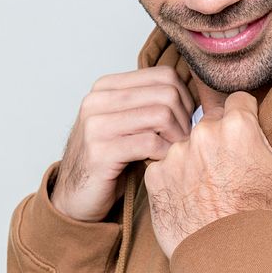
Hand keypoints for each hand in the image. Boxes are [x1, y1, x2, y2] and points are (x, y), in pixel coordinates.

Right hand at [51, 66, 194, 221]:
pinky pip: (150, 143)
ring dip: (177, 138)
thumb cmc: (110, 160)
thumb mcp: (128, 123)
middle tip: (184, 141)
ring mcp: (95, 125)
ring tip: (174, 152)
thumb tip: (196, 95)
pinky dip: (164, 154)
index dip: (185, 99)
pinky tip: (161, 163)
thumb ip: (150, 103)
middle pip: (166, 94)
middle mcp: (97, 100)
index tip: (185, 122)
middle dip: (184, 120)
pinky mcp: (99, 152)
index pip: (163, 75)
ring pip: (161, 115)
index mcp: (106, 87)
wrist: (75, 196)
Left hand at [144, 91, 271, 257]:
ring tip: (209, 187)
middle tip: (229, 169)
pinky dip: (174, 178)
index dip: (244, 118)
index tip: (246, 139)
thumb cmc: (263, 216)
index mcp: (237, 126)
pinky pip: (164, 165)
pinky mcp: (155, 174)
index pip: (238, 101)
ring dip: (194, 158)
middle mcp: (202, 133)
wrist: (227, 259)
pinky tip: (190, 196)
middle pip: (210, 121)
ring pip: (186, 143)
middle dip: (219, 138)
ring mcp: (175, 153)